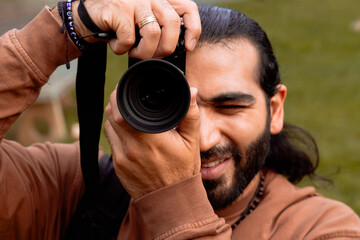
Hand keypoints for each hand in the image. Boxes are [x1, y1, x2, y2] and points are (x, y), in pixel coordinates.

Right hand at [71, 0, 200, 57]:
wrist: (88, 16)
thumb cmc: (119, 23)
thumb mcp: (144, 23)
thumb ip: (161, 28)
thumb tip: (178, 48)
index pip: (187, 8)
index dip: (193, 29)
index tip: (189, 46)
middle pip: (172, 24)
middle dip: (165, 47)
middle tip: (154, 56)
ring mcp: (135, 1)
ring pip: (153, 33)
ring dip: (144, 52)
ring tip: (133, 52)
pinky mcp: (119, 9)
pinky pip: (129, 38)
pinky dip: (122, 48)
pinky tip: (116, 44)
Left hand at [104, 87, 199, 198]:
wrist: (171, 200)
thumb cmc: (183, 170)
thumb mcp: (191, 142)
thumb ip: (190, 114)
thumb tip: (191, 91)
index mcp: (150, 139)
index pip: (121, 111)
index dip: (120, 96)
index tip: (126, 89)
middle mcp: (131, 148)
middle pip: (111, 115)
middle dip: (117, 103)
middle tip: (128, 99)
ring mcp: (121, 158)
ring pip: (108, 127)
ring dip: (114, 117)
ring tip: (128, 114)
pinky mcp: (117, 166)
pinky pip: (110, 141)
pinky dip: (115, 132)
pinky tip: (127, 131)